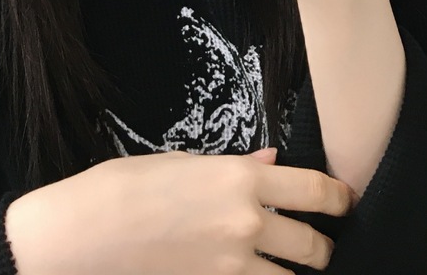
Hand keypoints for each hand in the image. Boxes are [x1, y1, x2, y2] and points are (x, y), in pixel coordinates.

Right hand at [4, 146, 354, 273]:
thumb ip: (236, 167)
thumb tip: (271, 163)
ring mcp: (231, 268)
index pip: (315, 191)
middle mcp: (246, 225)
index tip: (346, 203)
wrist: (81, 236)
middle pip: (314, 247)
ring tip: (285, 267)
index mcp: (240, 180)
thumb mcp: (183, 163)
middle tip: (318, 246)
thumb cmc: (124, 189)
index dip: (340, 199)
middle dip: (322, 248)